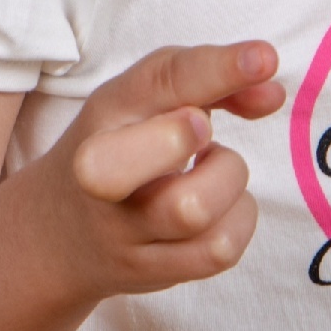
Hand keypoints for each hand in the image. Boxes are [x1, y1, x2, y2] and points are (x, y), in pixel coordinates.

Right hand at [39, 40, 287, 298]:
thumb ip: (212, 82)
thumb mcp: (146, 101)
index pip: (161, 81)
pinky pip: (220, 250)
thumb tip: (272, 92)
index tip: (264, 59)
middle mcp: (103, 173)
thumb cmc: (120, 147)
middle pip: (150, 158)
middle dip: (185, 138)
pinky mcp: (152, 271)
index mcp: (106, 115)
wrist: (58, 235)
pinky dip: (238, 220)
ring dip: (228, 180)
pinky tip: (219, 207)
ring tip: (211, 169)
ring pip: (196, 210)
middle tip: (201, 133)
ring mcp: (124, 230)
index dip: (217, 68)